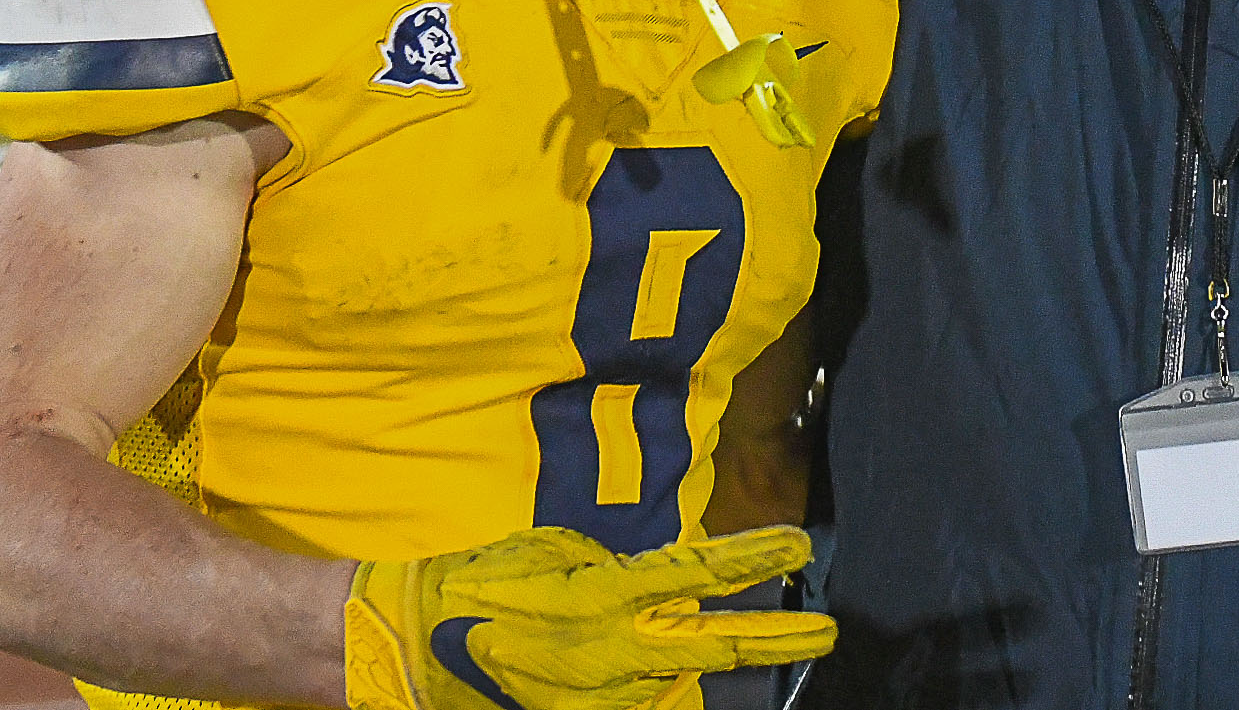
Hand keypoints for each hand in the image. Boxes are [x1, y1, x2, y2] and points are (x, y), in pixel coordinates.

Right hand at [345, 525, 833, 709]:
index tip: (798, 545)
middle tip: (826, 630)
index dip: (756, 558)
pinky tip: (662, 678)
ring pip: (681, 684)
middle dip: (779, 639)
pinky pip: (640, 707)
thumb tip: (654, 584)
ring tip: (731, 646)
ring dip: (699, 666)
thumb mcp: (552, 553)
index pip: (702, 572)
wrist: (411, 647)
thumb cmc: (478, 584)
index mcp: (608, 593)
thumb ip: (614, 570)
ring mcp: (601, 697)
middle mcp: (615, 650)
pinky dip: (655, 693)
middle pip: (717, 645)